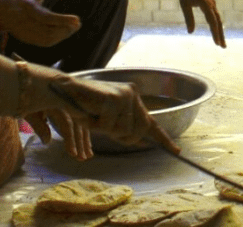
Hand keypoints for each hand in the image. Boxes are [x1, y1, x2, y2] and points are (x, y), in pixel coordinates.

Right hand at [0, 0, 80, 46]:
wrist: (0, 11)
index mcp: (27, 7)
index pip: (46, 17)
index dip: (62, 20)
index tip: (77, 19)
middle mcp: (25, 22)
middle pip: (48, 30)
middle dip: (66, 29)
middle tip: (78, 23)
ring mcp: (25, 33)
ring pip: (47, 39)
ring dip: (63, 35)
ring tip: (73, 28)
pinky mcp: (26, 39)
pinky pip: (43, 43)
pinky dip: (56, 39)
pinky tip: (64, 33)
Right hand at [30, 75, 178, 159]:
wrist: (65, 90)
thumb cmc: (84, 106)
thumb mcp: (108, 119)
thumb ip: (124, 127)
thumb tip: (141, 140)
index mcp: (133, 98)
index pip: (151, 122)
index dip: (164, 139)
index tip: (177, 152)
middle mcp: (132, 93)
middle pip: (138, 131)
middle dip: (122, 136)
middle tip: (103, 125)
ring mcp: (124, 95)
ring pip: (122, 131)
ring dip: (104, 129)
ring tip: (94, 115)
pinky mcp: (114, 98)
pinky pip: (108, 126)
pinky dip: (95, 125)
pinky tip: (89, 112)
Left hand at [174, 0, 226, 47]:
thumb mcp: (184, 4)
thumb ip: (188, 18)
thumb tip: (190, 32)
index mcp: (206, 4)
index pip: (212, 22)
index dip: (215, 33)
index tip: (217, 43)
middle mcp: (212, 4)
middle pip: (218, 22)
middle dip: (221, 35)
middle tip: (223, 47)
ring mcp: (212, 3)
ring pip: (218, 20)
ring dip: (220, 31)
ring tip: (221, 43)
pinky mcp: (211, 3)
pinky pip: (216, 16)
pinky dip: (218, 25)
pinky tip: (217, 31)